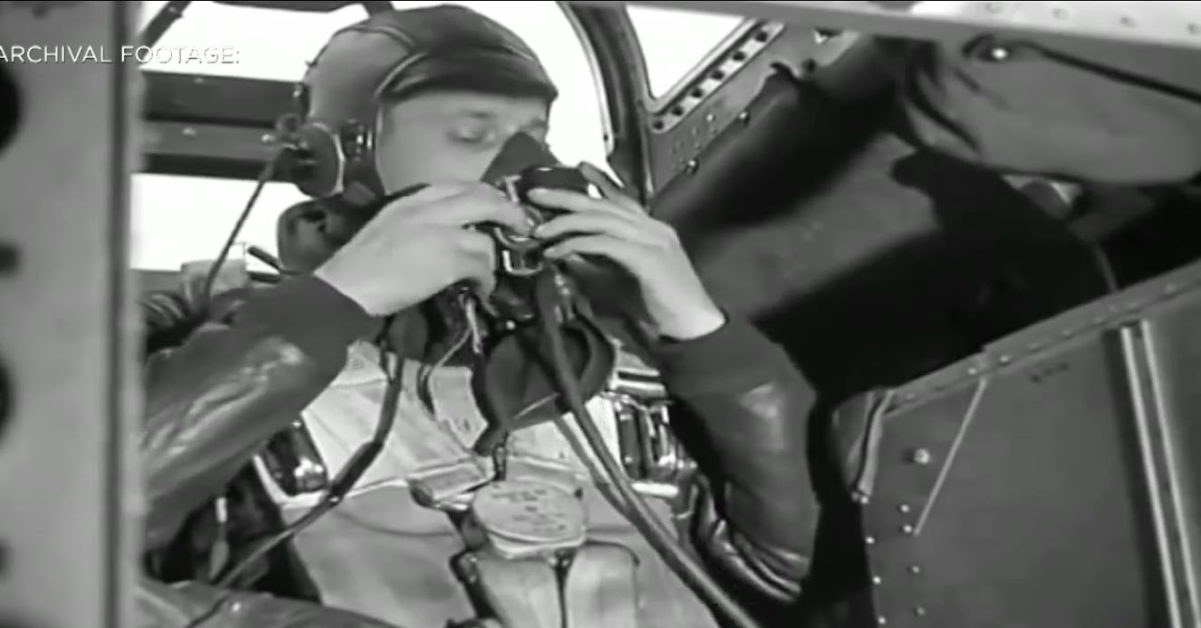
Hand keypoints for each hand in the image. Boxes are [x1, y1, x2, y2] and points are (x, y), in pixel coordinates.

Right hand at [313, 182, 527, 315]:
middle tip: (519, 226)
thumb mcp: (388, 229)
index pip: (459, 185)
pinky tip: (482, 289)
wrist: (345, 288)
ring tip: (491, 271)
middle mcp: (427, 208)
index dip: (486, 195)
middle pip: (482, 197)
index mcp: (411, 200)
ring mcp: (439, 231)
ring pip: (486, 234)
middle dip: (507, 211)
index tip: (498, 206)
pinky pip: (482, 262)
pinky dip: (486, 278)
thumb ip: (417, 224)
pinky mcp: (448, 257)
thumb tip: (447, 234)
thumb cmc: (358, 267)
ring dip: (495, 255)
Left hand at [530, 163, 725, 339]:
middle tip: (536, 194)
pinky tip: (559, 252)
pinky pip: (605, 243)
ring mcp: (652, 240)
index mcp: (651, 231)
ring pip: (602, 218)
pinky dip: (578, 245)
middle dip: (566, 197)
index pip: (622, 198)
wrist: (694, 326)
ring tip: (541, 230)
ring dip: (566, 222)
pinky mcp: (647, 257)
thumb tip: (569, 254)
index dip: (600, 181)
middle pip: (603, 204)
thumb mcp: (624, 280)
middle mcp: (652, 229)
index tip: (578, 168)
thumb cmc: (662, 308)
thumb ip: (601, 263)